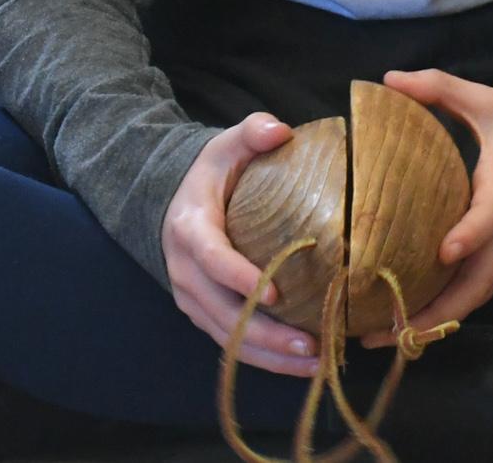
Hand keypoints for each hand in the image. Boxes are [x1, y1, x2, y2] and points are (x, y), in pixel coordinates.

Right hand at [161, 113, 322, 377]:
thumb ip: (252, 132)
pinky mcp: (203, 311)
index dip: (241, 280)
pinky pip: (230, 341)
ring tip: (316, 362)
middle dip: (264, 333)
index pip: (213, 260)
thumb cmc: (215, 171)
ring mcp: (192, 296)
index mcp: (190, 229)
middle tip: (310, 343)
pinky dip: (262, 356)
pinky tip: (301, 363)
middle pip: (222, 312)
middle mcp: (185, 270)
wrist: (176, 198)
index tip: (276, 294)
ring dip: (268, 354)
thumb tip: (278, 129)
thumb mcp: (227, 144)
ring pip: (226, 336)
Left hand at [359, 69, 492, 346]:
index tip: (442, 253)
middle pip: (479, 282)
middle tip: (381, 333)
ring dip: (438, 322)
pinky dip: (456, 310)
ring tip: (389, 336)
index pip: (491, 217)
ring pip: (482, 296)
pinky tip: (419, 319)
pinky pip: (488, 291)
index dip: (469, 237)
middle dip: (431, 315)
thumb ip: (441, 89)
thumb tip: (387, 80)